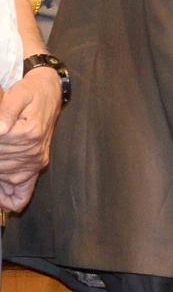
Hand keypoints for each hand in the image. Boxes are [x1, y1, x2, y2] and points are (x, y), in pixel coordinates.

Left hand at [0, 66, 62, 208]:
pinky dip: (8, 198)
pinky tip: (1, 192)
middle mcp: (33, 152)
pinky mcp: (36, 166)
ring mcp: (35, 162)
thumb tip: (1, 129)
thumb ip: (6, 111)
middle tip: (1, 142)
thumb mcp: (18, 95)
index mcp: (28, 135)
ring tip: (2, 153)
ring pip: (3, 177)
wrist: (50, 93)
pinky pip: (21, 195)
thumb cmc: (31, 93)